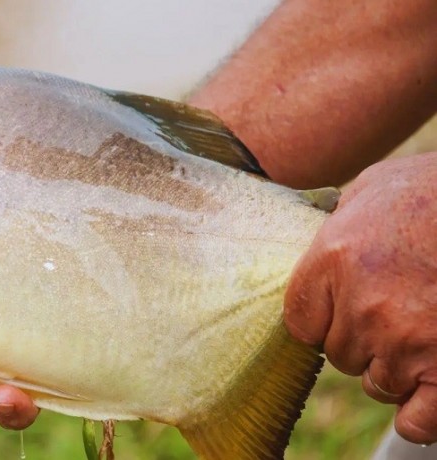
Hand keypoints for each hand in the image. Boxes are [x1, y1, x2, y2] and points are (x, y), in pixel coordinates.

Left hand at [284, 152, 436, 443]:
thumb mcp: (376, 187)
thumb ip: (340, 220)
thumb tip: (323, 230)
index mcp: (334, 259)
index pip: (300, 322)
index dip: (325, 321)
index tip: (346, 311)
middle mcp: (362, 306)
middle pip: (340, 354)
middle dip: (365, 340)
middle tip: (400, 312)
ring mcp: (405, 342)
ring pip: (378, 383)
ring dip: (397, 368)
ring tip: (425, 332)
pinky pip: (418, 420)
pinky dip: (423, 412)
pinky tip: (431, 386)